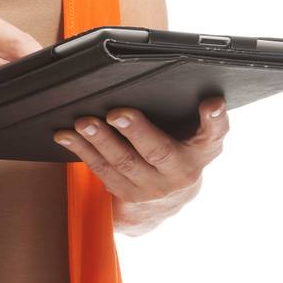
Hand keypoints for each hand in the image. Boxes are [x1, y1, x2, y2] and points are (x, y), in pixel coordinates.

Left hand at [52, 97, 228, 235]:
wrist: (171, 197)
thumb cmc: (182, 149)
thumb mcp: (197, 135)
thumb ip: (199, 116)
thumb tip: (184, 84)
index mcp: (203, 150)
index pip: (215, 132)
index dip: (214, 119)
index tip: (210, 104)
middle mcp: (182, 173)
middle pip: (158, 151)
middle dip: (136, 131)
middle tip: (116, 113)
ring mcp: (153, 189)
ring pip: (123, 164)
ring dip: (100, 142)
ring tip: (83, 124)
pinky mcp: (129, 197)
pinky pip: (102, 172)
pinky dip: (83, 151)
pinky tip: (67, 136)